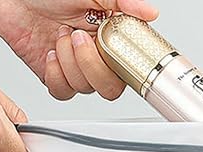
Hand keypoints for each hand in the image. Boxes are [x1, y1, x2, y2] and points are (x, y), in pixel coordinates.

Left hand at [0, 0, 157, 99]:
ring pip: (85, 88)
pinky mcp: (57, 77)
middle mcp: (97, 58)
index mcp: (112, 39)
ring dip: (70, 62)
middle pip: (111, 88)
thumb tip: (150, 13)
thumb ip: (122, 2)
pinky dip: (56, 74)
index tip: (111, 49)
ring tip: (61, 36)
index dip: (124, 66)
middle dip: (92, 66)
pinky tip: (52, 53)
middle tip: (78, 37)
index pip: (130, 69)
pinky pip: (63, 92)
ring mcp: (77, 69)